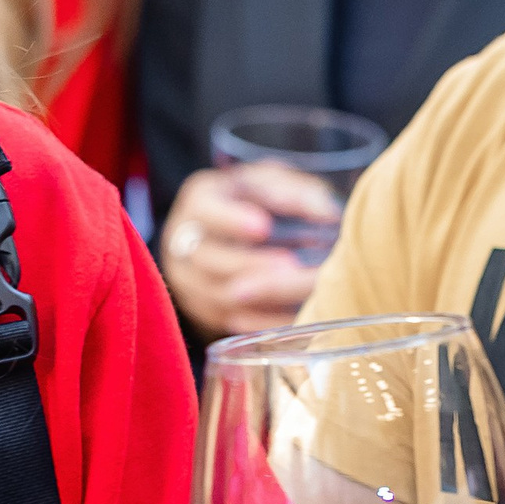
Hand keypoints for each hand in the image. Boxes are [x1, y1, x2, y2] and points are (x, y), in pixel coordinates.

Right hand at [160, 163, 337, 336]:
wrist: (234, 226)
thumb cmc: (259, 199)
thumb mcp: (273, 181)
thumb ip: (293, 192)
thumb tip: (323, 213)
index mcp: (198, 201)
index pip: (206, 213)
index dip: (232, 221)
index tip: (263, 226)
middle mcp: (182, 242)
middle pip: (209, 259)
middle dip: (250, 264)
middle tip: (291, 265)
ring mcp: (188, 280)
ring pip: (217, 296)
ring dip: (259, 297)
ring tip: (297, 293)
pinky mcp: (202, 309)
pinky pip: (227, 322)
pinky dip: (259, 322)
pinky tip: (292, 319)